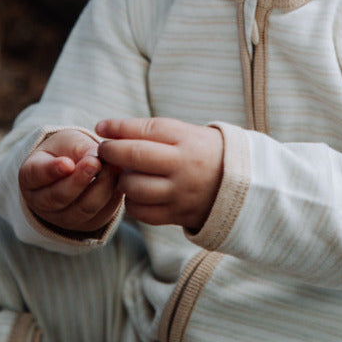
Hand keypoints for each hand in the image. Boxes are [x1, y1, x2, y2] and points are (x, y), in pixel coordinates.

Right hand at [19, 129, 121, 231]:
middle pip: (59, 196)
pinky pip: (100, 215)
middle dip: (79, 180)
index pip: (36, 175)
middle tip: (95, 162)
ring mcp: (63, 218)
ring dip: (100, 188)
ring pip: (82, 209)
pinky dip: (112, 197)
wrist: (79, 165)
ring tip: (112, 167)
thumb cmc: (69, 149)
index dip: (51, 170)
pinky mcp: (87, 224)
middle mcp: (41, 202)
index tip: (67, 163)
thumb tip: (94, 159)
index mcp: (30, 177)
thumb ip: (79, 148)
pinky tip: (119, 179)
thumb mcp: (69, 141)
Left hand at [97, 118, 223, 230]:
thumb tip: (109, 130)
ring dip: (121, 178)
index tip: (102, 126)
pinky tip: (135, 193)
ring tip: (124, 173)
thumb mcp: (186, 133)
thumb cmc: (202, 152)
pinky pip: (141, 211)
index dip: (119, 127)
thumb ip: (151, 132)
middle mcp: (183, 165)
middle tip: (104, 149)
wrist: (240, 184)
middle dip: (111, 151)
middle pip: (136, 156)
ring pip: (134, 186)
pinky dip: (131, 202)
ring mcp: (180, 192)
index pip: (147, 129)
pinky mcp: (177, 214)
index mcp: (187, 139)